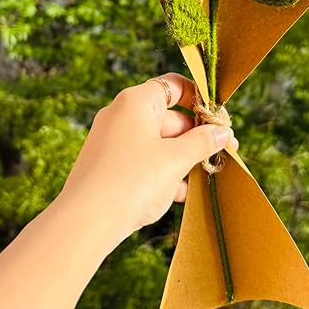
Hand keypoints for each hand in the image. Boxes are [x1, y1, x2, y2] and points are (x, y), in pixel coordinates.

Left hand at [57, 73, 237, 242]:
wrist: (85, 222)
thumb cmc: (132, 182)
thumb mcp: (175, 160)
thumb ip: (202, 142)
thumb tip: (222, 132)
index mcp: (136, 102)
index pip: (173, 86)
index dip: (199, 99)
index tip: (219, 119)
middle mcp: (120, 115)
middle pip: (168, 117)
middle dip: (196, 137)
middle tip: (223, 153)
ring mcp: (112, 142)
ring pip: (157, 143)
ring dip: (182, 158)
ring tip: (205, 178)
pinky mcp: (107, 167)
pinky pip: (142, 162)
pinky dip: (162, 172)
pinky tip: (180, 194)